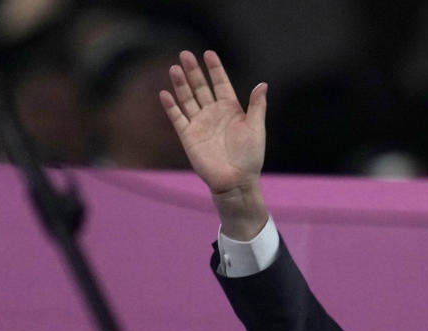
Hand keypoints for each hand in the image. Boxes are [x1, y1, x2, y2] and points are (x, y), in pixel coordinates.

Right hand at [160, 51, 267, 236]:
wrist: (236, 180)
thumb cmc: (250, 156)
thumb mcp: (257, 128)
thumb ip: (257, 106)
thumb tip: (263, 84)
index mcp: (231, 109)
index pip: (221, 84)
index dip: (215, 69)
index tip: (209, 53)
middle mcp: (213, 113)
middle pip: (201, 87)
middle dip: (193, 71)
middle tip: (185, 54)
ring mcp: (200, 123)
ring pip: (187, 99)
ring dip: (180, 84)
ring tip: (174, 68)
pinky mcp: (188, 136)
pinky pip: (177, 118)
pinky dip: (171, 106)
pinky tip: (165, 93)